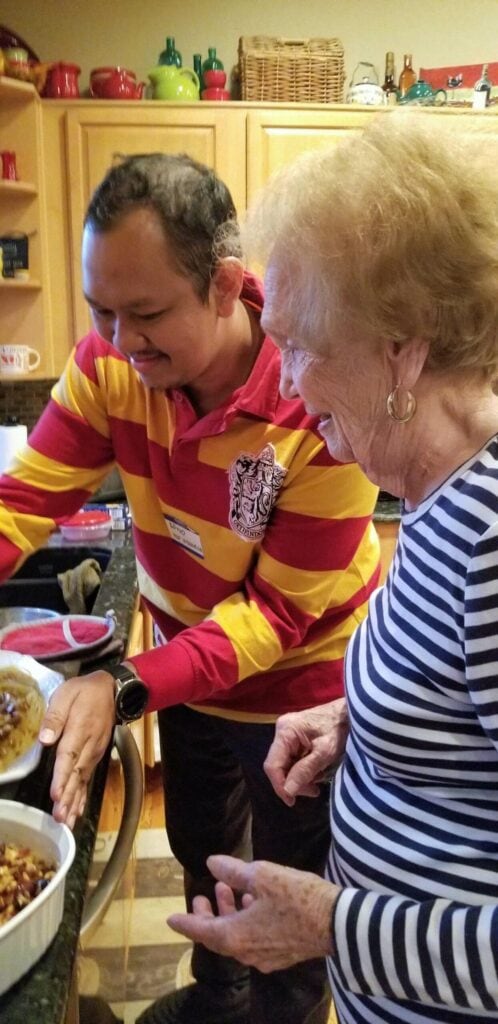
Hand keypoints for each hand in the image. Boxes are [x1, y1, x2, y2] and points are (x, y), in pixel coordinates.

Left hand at [38, 670, 114, 828]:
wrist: (113, 690)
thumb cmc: (85, 691)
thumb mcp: (67, 693)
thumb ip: (55, 716)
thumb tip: (45, 739)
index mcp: (80, 729)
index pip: (69, 756)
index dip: (62, 777)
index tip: (57, 795)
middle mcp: (89, 744)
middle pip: (77, 774)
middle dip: (68, 797)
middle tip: (60, 817)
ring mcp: (94, 752)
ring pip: (83, 780)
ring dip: (74, 802)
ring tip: (66, 821)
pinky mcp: (95, 755)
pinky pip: (88, 778)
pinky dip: (83, 797)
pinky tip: (77, 812)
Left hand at [168, 855, 337, 971]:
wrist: (337, 923)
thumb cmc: (297, 898)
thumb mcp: (262, 876)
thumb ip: (234, 870)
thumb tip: (212, 863)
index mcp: (236, 936)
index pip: (201, 931)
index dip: (185, 922)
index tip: (171, 920)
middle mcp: (247, 952)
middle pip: (218, 935)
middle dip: (208, 914)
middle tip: (203, 895)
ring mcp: (266, 957)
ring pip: (237, 936)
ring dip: (229, 913)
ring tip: (228, 889)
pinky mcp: (283, 954)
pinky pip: (254, 939)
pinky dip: (246, 920)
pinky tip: (253, 900)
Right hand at [264, 699, 347, 805]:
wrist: (350, 712)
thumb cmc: (339, 728)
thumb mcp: (325, 752)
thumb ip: (305, 770)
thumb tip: (288, 791)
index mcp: (285, 731)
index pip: (273, 765)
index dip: (280, 786)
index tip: (292, 801)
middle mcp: (281, 731)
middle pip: (278, 765)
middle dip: (293, 782)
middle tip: (313, 791)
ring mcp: (287, 733)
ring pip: (285, 764)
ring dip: (299, 777)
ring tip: (317, 784)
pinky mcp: (294, 737)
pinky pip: (292, 759)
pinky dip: (302, 770)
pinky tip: (316, 773)